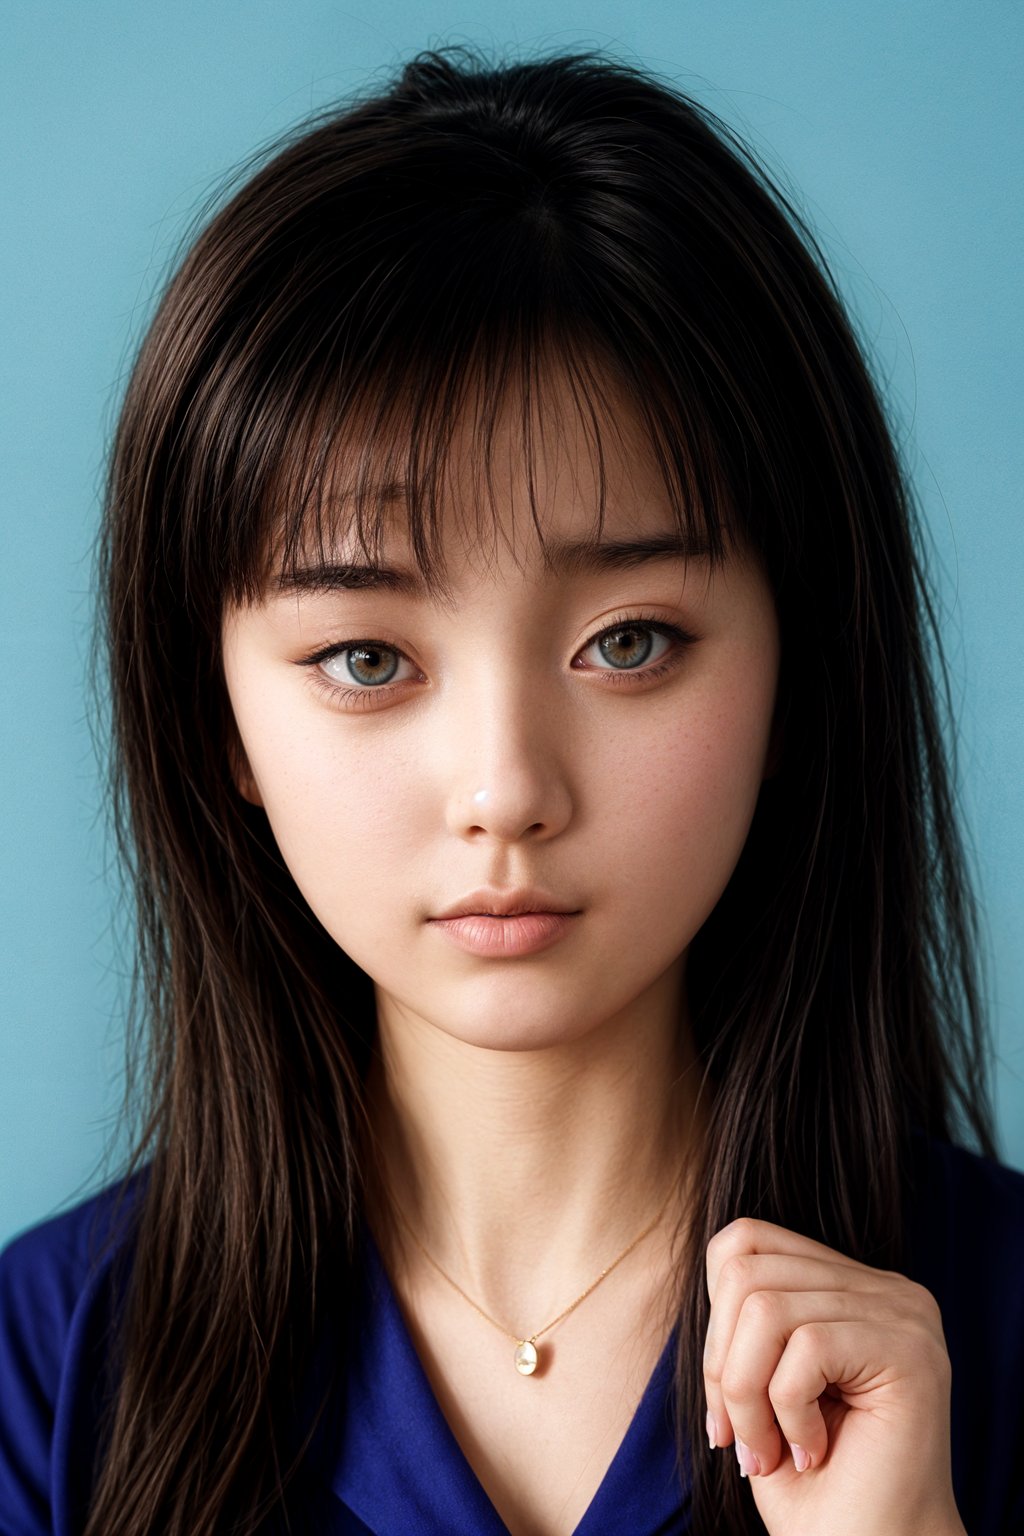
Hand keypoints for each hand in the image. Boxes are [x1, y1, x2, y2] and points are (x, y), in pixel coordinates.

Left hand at [702, 1218, 966, 1535]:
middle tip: (741, 1442)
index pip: (746, 1242)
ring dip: (748, 1397)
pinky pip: (806, 1348)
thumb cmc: (816, 1485)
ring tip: (771, 1451)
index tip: (724, 1406)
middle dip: (722, 1368)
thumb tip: (713, 1269)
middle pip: (746, 1274)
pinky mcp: (907, 1348)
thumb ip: (745, 1317)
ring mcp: (902, 1313)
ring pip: (765, 1309)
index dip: (712, 1321)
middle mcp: (885, 1288)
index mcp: (850, 1286)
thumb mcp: (760, 1383)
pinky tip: (811, 1451)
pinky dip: (787, 1410)